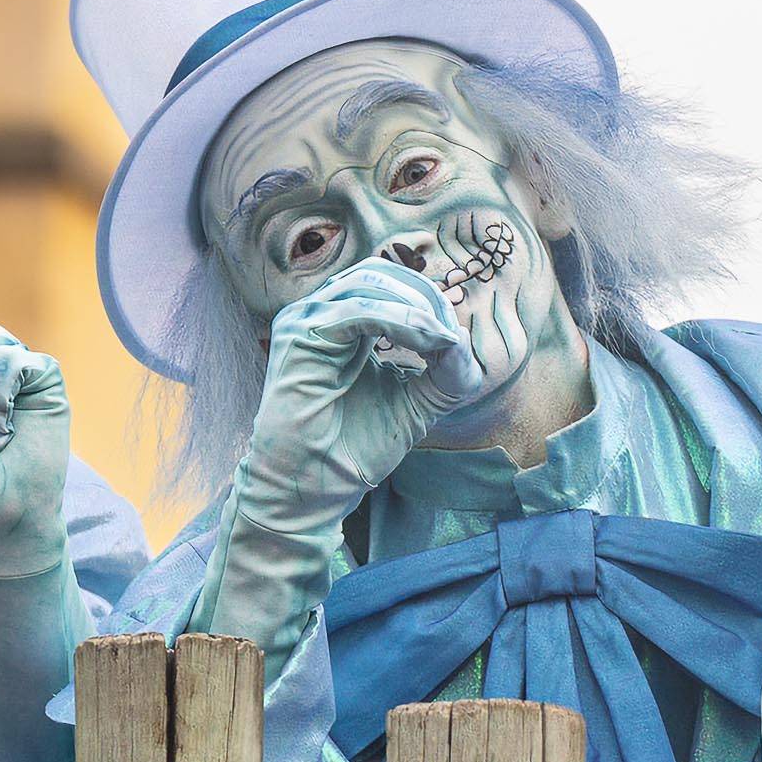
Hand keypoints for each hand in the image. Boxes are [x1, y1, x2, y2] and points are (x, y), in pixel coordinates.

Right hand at [248, 255, 488, 512]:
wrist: (315, 488)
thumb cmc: (354, 450)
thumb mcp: (415, 405)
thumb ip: (443, 373)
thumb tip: (461, 335)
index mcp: (343, 325)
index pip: (389, 285)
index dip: (428, 302)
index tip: (454, 338)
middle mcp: (320, 314)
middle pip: (380, 273)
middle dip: (425, 298)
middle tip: (450, 333)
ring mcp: (306, 320)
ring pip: (371, 286)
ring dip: (416, 310)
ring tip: (441, 339)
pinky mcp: (300, 335)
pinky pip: (360, 311)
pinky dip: (399, 322)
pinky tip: (423, 342)